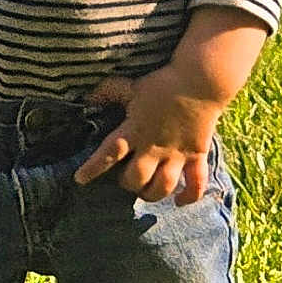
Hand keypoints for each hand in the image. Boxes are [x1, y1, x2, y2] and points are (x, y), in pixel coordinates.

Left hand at [74, 66, 224, 205]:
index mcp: (136, 130)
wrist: (201, 80)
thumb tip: (88, 97)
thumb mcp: (132, 86)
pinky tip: (179, 202)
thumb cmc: (163, 83)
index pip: (109, 153)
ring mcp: (177, 153)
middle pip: (136, 178)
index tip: (80, 179)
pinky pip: (196, 183)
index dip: (93, 168)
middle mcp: (154, 147)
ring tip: (146, 191)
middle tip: (125, 179)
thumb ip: (109, 92)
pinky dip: (189, 196)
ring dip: (152, 194)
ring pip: (163, 186)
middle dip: (127, 184)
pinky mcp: (197, 154)